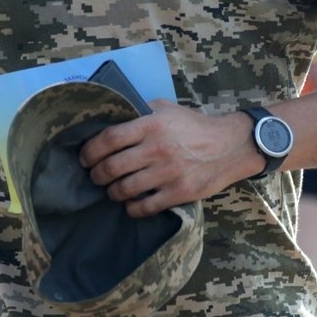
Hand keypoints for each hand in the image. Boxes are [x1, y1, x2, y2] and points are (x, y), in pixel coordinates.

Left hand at [80, 101, 257, 217]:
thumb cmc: (194, 125)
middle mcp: (157, 148)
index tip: (85, 158)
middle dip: (97, 176)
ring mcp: (168, 173)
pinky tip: (131, 204)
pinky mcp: (179, 192)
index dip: (90, 151)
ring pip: (124, 189)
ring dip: (112, 193)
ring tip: (113, 191)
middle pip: (111, 167)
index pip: (109, 139)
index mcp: (151, 124)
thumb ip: (139, 111)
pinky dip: (132, 208)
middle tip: (96, 177)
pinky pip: (145, 207)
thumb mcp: (167, 108)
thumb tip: (109, 116)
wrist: (231, 145)